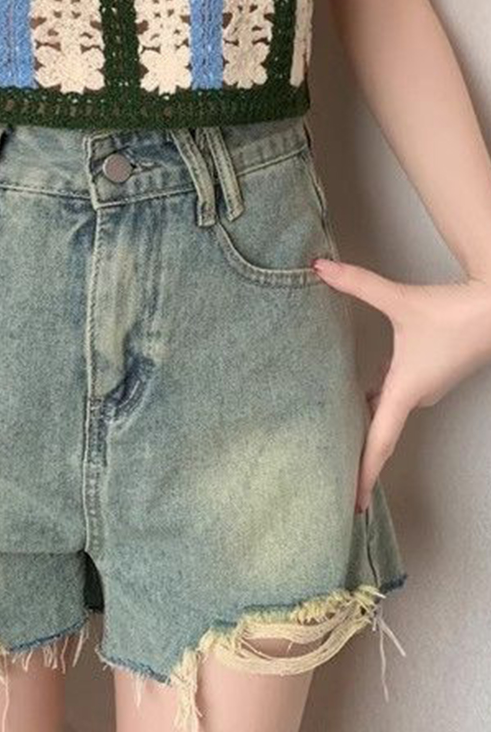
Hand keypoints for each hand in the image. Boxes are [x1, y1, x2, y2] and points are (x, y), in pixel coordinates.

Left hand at [312, 258, 490, 513]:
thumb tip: (318, 267)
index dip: (364, 474)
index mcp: (406, 390)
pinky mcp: (431, 375)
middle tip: (332, 482)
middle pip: (380, 435)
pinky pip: (396, 400)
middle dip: (358, 459)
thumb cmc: (454, 310)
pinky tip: (359, 402)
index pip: (379, 442)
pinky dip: (376, 408)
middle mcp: (416, 396)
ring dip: (366, 432)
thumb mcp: (400, 300)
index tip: (354, 504)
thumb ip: (358, 285)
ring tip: (335, 448)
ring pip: (388, 415)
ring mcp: (426, 388)